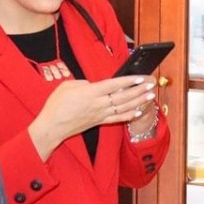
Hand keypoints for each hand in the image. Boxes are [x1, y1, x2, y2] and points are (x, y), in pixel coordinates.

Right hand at [31, 77, 154, 159]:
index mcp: (90, 92)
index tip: (140, 76)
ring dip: (139, 101)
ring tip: (151, 95)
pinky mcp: (99, 122)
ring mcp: (100, 114)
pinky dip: (129, 114)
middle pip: (123, 96)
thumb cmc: (56, 105)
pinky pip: (117, 118)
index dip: (128, 81)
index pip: (114, 85)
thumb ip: (83, 82)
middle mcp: (98, 104)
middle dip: (139, 89)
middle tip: (152, 83)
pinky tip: (139, 111)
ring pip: (124, 107)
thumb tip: (95, 83)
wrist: (51, 127)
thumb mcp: (67, 86)